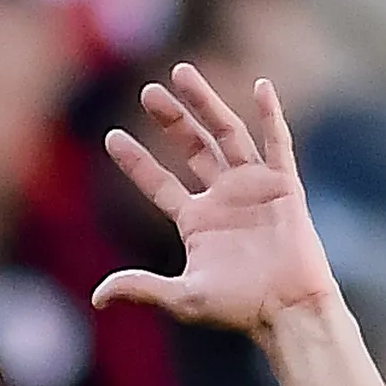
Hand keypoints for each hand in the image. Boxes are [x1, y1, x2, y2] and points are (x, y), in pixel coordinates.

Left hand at [95, 66, 337, 337]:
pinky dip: (271, 115)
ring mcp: (253, 188)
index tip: (111, 137)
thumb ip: (142, 288)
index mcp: (197, 222)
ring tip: (182, 73)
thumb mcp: (183, 298)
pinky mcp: (283, 186)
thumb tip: (97, 297)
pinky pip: (277, 144)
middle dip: (171, 119)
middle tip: (148, 91)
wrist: (288, 312)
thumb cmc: (239, 309)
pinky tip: (261, 86)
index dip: (136, 162)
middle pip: (192, 147)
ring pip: (227, 135)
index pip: (159, 183)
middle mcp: (222, 198)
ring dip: (206, 104)